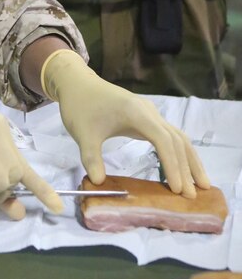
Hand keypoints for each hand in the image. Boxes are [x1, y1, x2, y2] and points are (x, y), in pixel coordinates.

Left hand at [41, 50, 209, 197]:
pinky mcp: (147, 118)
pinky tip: (181, 168)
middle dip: (187, 166)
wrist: (78, 84)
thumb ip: (91, 157)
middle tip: (194, 195)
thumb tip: (98, 183)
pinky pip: (169, 135)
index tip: (178, 189)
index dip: (172, 165)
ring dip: (189, 159)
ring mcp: (150, 114)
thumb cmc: (81, 106)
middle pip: (177, 139)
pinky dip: (178, 152)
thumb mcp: (82, 134)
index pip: (163, 141)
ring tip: (200, 184)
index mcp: (137, 113)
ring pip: (177, 136)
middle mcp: (149, 112)